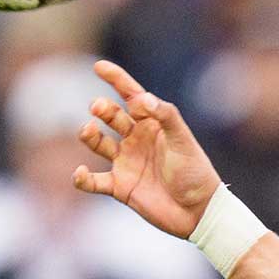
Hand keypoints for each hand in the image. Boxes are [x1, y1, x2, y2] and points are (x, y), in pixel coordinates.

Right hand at [73, 60, 221, 237]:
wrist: (199, 212)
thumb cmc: (195, 172)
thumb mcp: (183, 140)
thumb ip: (165, 115)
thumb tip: (139, 98)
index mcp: (153, 124)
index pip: (131, 95)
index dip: (116, 79)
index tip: (99, 66)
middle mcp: (136, 140)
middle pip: (111, 116)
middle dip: (102, 108)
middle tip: (99, 108)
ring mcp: (126, 162)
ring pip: (98, 143)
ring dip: (89, 135)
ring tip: (88, 130)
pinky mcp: (120, 187)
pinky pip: (94, 182)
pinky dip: (82, 179)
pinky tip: (80, 173)